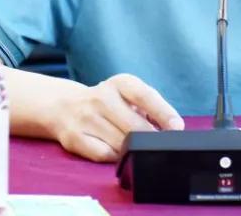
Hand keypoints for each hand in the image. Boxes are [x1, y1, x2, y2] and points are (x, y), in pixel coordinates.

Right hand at [52, 73, 183, 161]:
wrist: (64, 105)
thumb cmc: (108, 102)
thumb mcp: (128, 94)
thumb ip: (151, 107)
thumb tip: (172, 129)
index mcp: (121, 83)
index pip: (145, 96)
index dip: (164, 113)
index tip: (176, 128)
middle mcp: (102, 97)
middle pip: (135, 127)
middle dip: (150, 139)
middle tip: (158, 145)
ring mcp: (86, 117)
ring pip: (121, 144)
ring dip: (132, 149)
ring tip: (132, 144)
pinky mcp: (74, 137)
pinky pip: (104, 155)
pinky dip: (115, 157)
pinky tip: (115, 150)